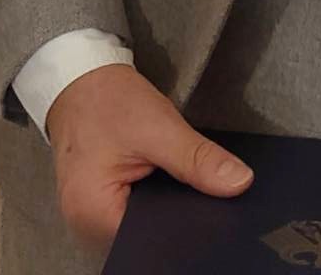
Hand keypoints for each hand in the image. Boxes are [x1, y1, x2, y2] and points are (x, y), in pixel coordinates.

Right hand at [46, 63, 252, 252]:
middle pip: (147, 235)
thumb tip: (239, 182)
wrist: (81, 81)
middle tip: (207, 187)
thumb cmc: (109, 102)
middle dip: (180, 214)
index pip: (152, 239)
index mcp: (93, 216)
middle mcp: (86, 226)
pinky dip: (155, 196)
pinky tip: (169, 178)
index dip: (188, 224)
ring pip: (143, 223)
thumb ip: (198, 159)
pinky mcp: (100, 203)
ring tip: (187, 179)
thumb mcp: (160, 127)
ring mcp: (91, 217)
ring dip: (167, 204)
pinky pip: (134, 210)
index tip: (218, 205)